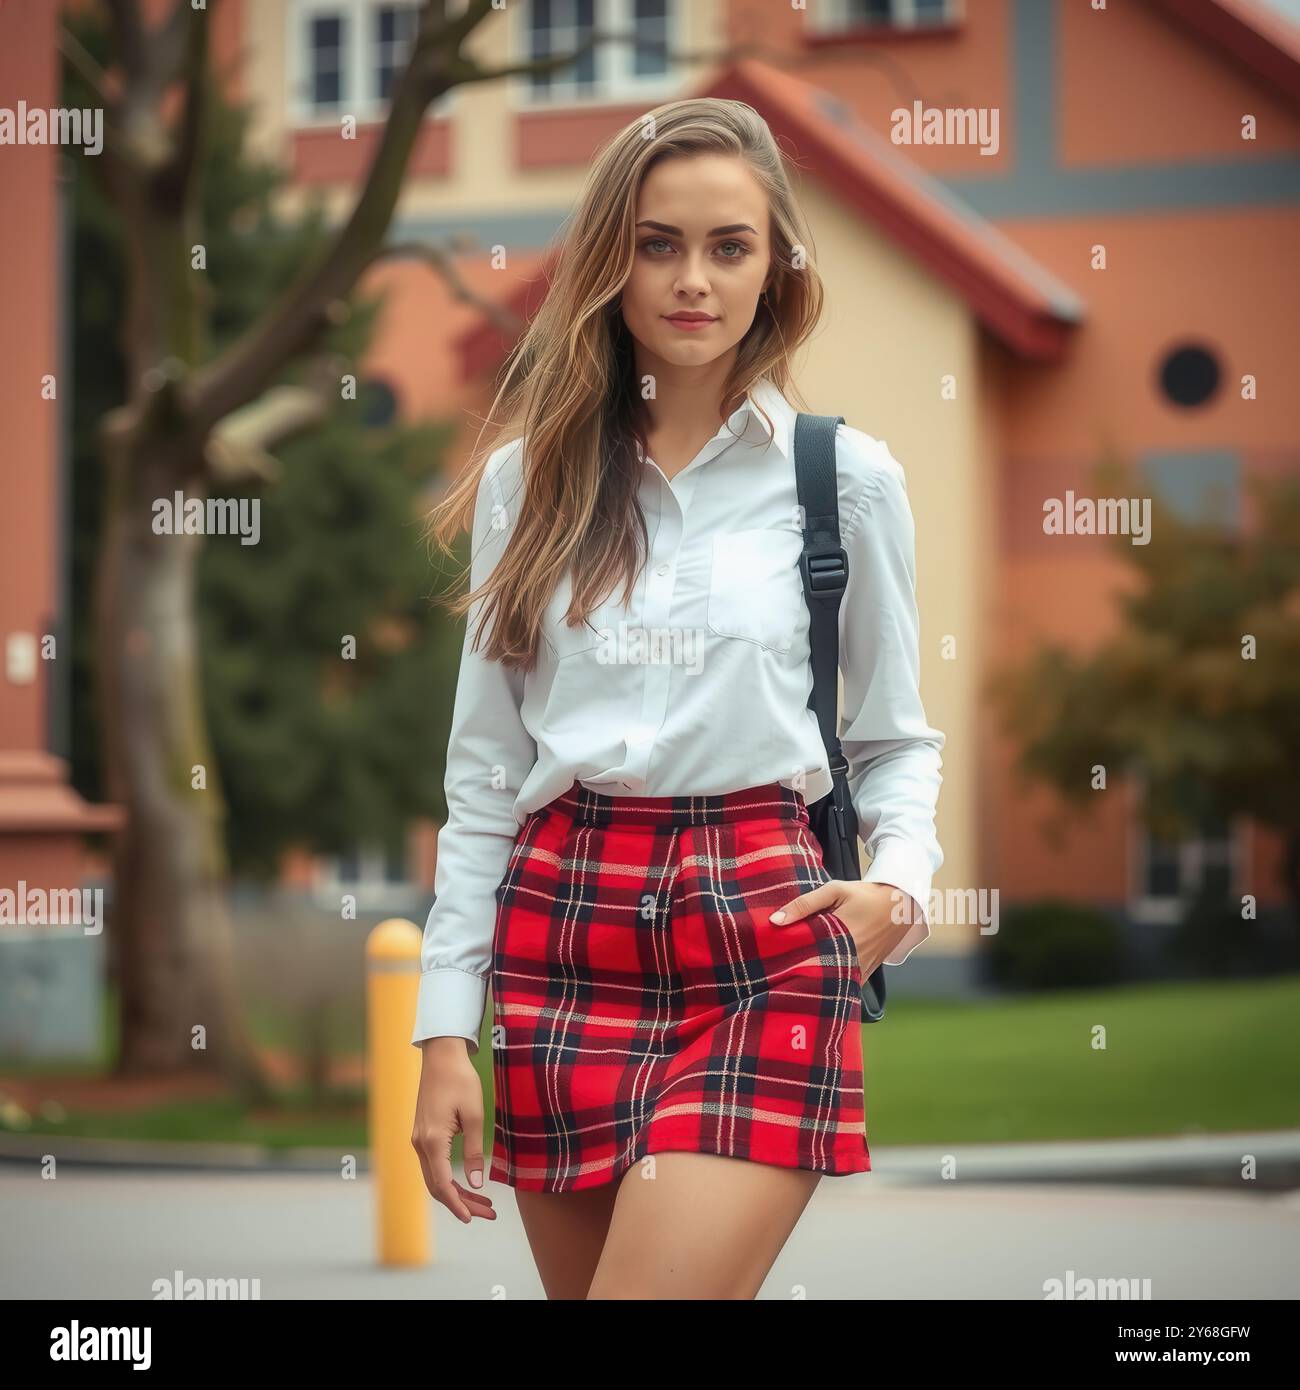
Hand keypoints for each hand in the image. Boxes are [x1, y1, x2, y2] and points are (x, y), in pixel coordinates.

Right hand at [411, 1037, 496, 1223]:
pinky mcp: (423, 1134)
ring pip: (435, 1177)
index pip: (442, 1184)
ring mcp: (418, 1140)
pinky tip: (467, 1184)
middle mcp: (420, 1144)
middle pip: (437, 1186)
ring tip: (484, 1204)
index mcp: (432, 1141)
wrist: (442, 1056)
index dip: (458, 1204)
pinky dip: (449, 1179)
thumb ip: (475, 1150)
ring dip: (457, 1193)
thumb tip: (477, 1184)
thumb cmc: (461, 1081)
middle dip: (462, 1203)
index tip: (472, 1218)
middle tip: (489, 1213)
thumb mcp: (475, 1115)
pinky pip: (433, 1165)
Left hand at [769, 879, 919, 977]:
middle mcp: (852, 957)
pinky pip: (846, 985)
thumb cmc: (865, 895)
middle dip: (797, 973)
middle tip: (778, 970)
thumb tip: (775, 921)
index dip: (787, 960)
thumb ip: (804, 904)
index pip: (805, 956)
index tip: (771, 960)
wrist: (901, 904)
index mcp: (840, 936)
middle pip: (816, 973)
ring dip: (814, 980)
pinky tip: (817, 980)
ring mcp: (861, 969)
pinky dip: (832, 984)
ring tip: (793, 976)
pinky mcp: (867, 974)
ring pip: (831, 983)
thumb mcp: (835, 891)